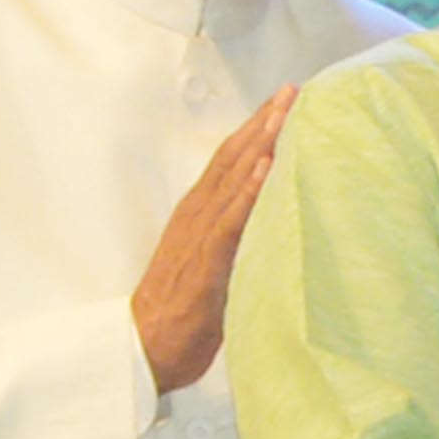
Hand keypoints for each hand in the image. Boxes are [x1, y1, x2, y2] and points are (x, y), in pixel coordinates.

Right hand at [127, 97, 295, 398]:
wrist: (145, 348)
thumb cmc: (181, 313)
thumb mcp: (214, 266)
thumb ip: (236, 239)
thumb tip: (272, 224)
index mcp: (197, 214)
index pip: (230, 161)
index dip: (256, 130)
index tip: (283, 102)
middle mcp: (196, 215)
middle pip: (233, 158)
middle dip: (263, 122)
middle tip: (292, 91)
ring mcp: (198, 235)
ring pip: (232, 179)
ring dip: (260, 143)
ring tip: (285, 112)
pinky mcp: (205, 261)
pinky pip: (229, 220)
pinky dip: (248, 192)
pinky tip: (265, 168)